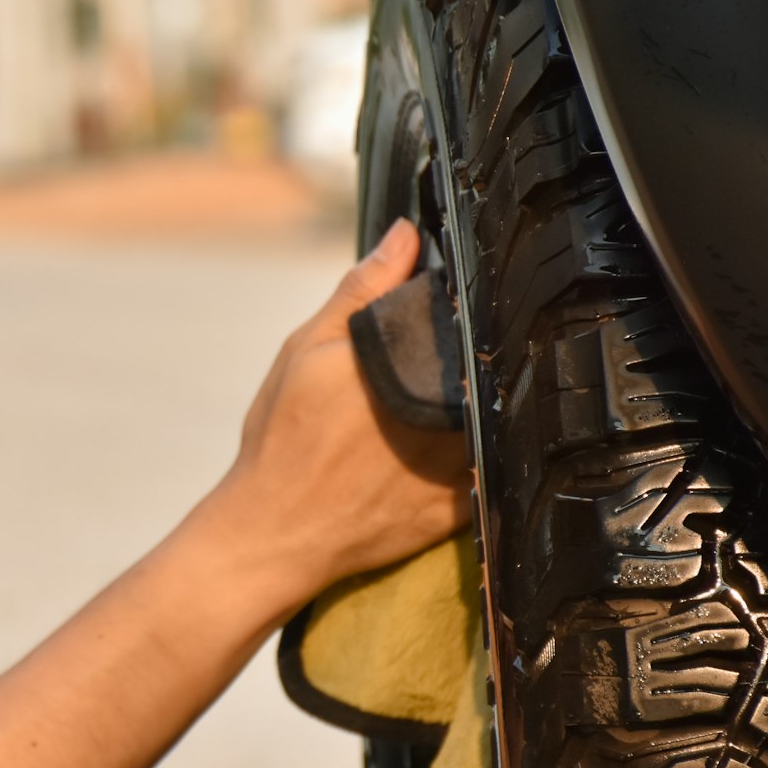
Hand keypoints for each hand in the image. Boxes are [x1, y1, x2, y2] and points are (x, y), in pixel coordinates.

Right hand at [211, 218, 473, 603]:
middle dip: (466, 357)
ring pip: (494, 415)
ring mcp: (457, 466)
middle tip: (426, 368)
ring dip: (477, 402)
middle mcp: (444, 414)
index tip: (449, 307)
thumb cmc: (281, 441)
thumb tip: (404, 236)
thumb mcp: (307, 350)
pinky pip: (491, 470)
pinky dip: (479, 453)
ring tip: (430, 407)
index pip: (466, 319)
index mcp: (410, 366)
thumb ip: (361, 291)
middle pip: (484, 367)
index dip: (463, 309)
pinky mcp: (460, 507)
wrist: (273, 531)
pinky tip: (441, 449)